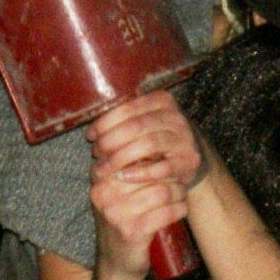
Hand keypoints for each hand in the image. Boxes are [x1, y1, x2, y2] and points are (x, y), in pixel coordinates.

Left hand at [88, 89, 207, 194]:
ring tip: (104, 169)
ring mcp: (184, 139)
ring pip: (147, 144)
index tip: (90, 136)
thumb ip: (124, 120)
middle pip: (135, 126)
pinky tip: (124, 177)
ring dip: (120, 158)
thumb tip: (92, 131)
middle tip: (96, 154)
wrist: (188, 157)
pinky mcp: (188, 161)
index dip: (104, 123)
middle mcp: (175, 117)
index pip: (127, 108)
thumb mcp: (144, 122)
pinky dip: (141, 173)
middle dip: (110, 141)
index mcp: (161, 101)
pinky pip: (162, 167)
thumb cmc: (156, 138)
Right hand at [90, 158, 189, 279]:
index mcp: (99, 177)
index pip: (131, 153)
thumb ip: (125, 166)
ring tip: (180, 196)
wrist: (115, 263)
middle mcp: (104, 193)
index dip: (155, 156)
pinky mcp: (132, 231)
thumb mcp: (115, 190)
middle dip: (170, 175)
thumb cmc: (122, 220)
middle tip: (177, 181)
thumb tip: (153, 136)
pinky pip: (166, 212)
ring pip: (162, 191)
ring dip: (178, 193)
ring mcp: (116, 213)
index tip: (166, 161)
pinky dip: (179, 210)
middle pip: (150, 170)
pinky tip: (180, 210)